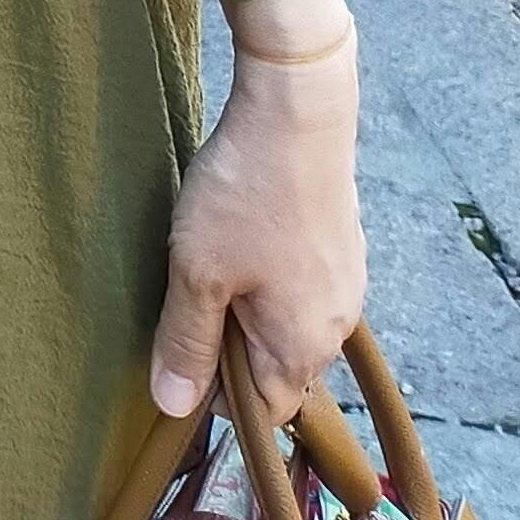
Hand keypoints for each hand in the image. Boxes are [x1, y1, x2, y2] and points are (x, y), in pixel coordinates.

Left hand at [151, 0, 364, 426]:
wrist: (299, 111)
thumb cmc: (245, 195)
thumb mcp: (198, 271)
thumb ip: (187, 343)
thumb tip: (173, 408)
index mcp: (305, 348)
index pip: (263, 408)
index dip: (217, 389)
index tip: (185, 341)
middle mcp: (337, 326)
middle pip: (277, 365)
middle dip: (232, 341)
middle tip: (194, 286)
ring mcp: (346, 282)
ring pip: (287, 319)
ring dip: (248, 301)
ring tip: (215, 251)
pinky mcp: (342, 244)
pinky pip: (300, 282)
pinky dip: (269, 271)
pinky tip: (244, 228)